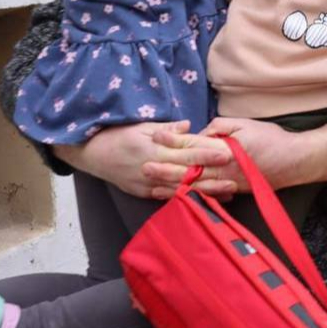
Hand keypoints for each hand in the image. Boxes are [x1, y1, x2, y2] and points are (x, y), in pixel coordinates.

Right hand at [51, 120, 229, 198]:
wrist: (92, 153)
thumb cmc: (118, 134)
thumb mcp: (141, 125)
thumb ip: (166, 128)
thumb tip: (189, 126)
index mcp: (154, 148)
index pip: (186, 151)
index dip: (206, 153)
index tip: (225, 152)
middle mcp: (153, 167)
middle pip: (187, 173)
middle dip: (211, 176)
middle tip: (234, 177)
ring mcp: (148, 183)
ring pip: (181, 189)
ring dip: (204, 192)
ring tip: (226, 193)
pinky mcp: (143, 193)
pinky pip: (167, 198)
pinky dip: (186, 200)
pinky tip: (203, 202)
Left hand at [143, 117, 314, 197]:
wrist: (295, 162)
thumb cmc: (272, 139)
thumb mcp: (245, 124)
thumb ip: (220, 127)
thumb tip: (201, 132)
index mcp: (224, 150)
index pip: (192, 145)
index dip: (173, 140)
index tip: (155, 136)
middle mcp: (222, 169)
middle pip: (188, 169)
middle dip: (164, 167)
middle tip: (144, 165)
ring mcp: (227, 183)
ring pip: (194, 186)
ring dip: (172, 186)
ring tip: (153, 186)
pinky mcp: (232, 192)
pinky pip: (207, 194)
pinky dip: (191, 196)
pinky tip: (179, 197)